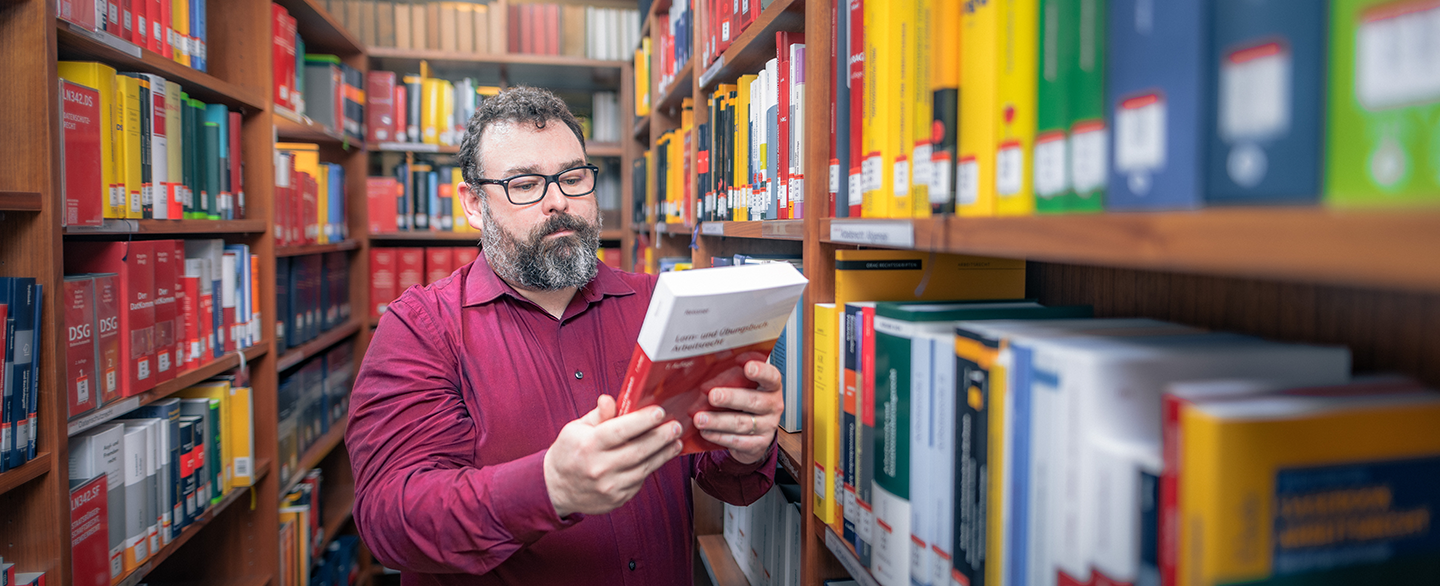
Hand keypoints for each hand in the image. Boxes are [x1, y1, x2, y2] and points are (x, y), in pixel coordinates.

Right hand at [543, 395, 683, 517]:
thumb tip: (610, 399)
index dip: (642, 420)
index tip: (660, 412)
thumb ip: (598, 415)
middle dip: (661, 437)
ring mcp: (609, 486)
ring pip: (644, 468)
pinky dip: (652, 467)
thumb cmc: (568, 453)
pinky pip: (640, 481)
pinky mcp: (617, 499)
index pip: (619, 430)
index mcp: (588, 445)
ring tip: (676, 441)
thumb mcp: (576, 429)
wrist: (555, 488)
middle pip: (638, 450)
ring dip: (664, 453)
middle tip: (676, 426)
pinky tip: (661, 456)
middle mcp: (599, 467)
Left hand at [692, 360, 782, 463]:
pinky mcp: (759, 444)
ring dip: (718, 421)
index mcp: (771, 387)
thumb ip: (733, 379)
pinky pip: (738, 441)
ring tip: (700, 418)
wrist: (755, 433)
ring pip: (742, 423)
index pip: (771, 377)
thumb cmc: (745, 404)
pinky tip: (706, 432)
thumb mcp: (744, 388)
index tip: (748, 367)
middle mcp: (773, 406)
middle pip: (753, 401)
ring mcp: (768, 427)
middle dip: (731, 398)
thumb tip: (706, 370)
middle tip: (713, 396)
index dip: (761, 371)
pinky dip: (719, 437)